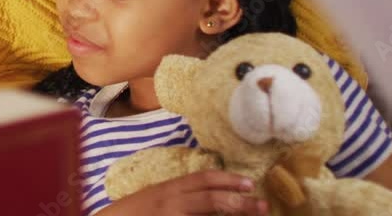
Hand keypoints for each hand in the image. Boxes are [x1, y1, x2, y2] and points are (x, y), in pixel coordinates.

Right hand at [102, 171, 267, 214]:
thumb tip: (204, 200)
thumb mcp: (152, 200)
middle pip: (211, 200)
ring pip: (207, 214)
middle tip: (263, 206)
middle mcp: (170, 203)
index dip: (229, 180)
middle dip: (240, 202)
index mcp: (167, 190)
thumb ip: (175, 197)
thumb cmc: (128, 215)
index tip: (250, 183)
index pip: (202, 179)